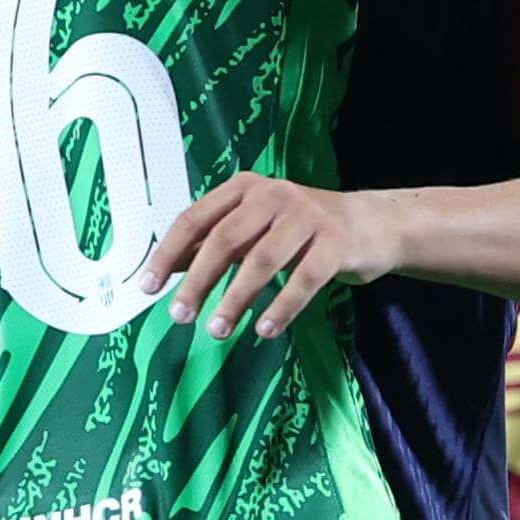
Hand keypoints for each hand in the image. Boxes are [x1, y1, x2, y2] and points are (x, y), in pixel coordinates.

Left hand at [136, 177, 404, 340]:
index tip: (147, 287)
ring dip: (235, 300)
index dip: (168, 253)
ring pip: (261, 261)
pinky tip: (264, 331)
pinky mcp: (336, 242)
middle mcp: (273, 194)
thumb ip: (215, 243)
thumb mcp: (255, 228)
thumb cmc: (300, 231)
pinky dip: (281, 307)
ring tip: (216, 331)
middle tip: (178, 316)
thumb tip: (168, 269)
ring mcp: (307, 216)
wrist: (372, 225)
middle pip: (224, 239)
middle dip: (197, 281)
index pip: (195, 218)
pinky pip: (304, 279)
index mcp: (245, 188)